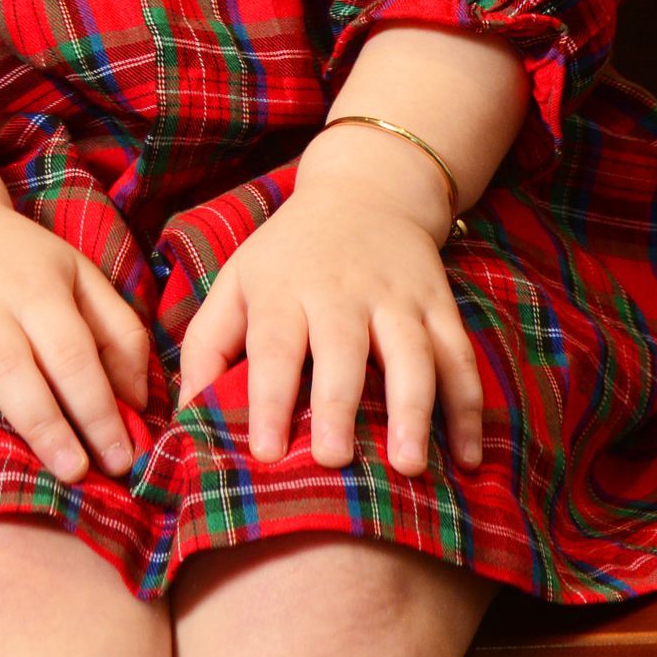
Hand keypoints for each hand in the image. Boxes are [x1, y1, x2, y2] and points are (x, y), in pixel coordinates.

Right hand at [0, 201, 153, 493]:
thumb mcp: (81, 277)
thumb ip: (119, 334)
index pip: (71, 351)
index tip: (122, 460)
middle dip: (41, 423)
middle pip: (7, 363)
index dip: (98, 407)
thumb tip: (141, 405)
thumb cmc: (27, 268)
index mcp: (33, 285)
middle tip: (72, 475)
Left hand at [174, 154, 481, 477]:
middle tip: (335, 460)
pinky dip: (469, 407)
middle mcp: (342, 290)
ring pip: (411, 352)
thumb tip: (187, 418)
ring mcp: (397, 297)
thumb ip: (206, 346)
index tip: (266, 452)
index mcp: (284, 288)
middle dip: (339, 404)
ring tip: (408, 466)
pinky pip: (461, 357)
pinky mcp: (439, 304)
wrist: (364, 190)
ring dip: (413, 409)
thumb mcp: (236, 282)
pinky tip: (469, 456)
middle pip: (342, 348)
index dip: (268, 397)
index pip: (273, 344)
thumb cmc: (288, 258)